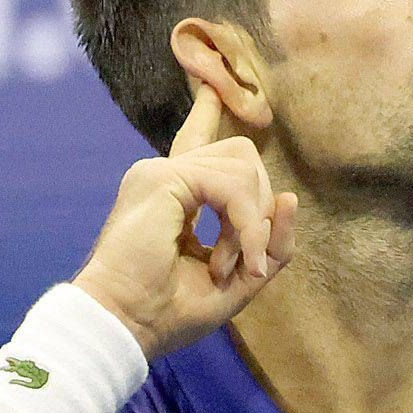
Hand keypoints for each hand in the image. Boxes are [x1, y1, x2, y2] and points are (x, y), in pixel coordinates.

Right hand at [72, 88, 299, 359]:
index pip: (197, 140)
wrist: (124, 326)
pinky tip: (230, 262)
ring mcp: (160, 173)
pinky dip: (244, 227)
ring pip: (243, 166)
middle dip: (259, 210)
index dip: (206, 112)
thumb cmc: (169, 312)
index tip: (211, 85)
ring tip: (230, 267)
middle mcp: (165, 176)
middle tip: (242, 264)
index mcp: (174, 196)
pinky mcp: (163, 178)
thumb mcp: (238, 280)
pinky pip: (232, 186)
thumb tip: (289, 196)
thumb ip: (268, 244)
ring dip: (251, 224)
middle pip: (243, 156)